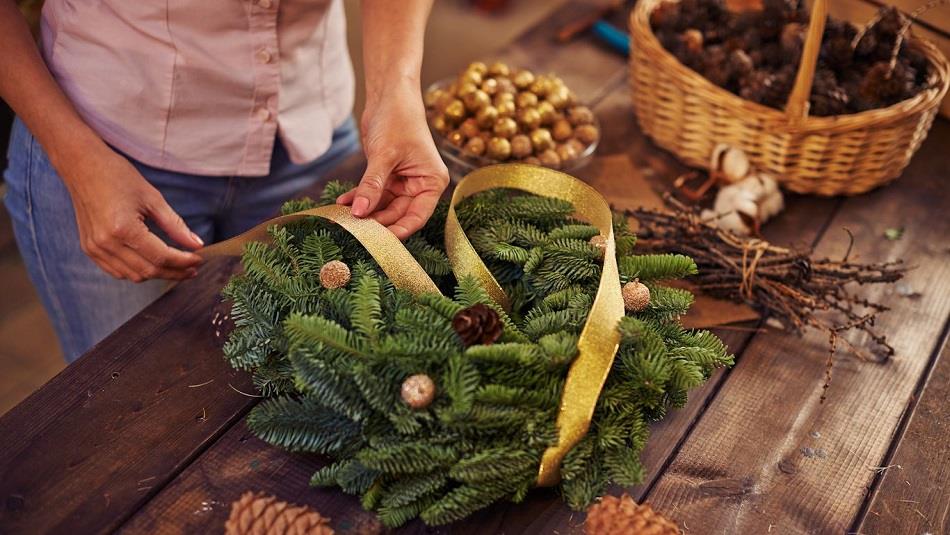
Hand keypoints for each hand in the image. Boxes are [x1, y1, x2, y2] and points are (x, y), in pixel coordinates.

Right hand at [63, 146, 203, 281]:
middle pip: (148, 271)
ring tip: (176, 267)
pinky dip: (137, 271)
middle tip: (192, 268)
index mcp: (123, 228)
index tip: (199, 260)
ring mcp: (95, 248)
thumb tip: (197, 245)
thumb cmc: (118, 176)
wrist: (82, 165)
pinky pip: (116, 271)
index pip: (161, 257)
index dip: (183, 262)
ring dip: (157, 274)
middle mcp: (106, 243)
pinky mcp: (89, 248)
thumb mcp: (153, 198)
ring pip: (133, 275)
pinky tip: (152, 263)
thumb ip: (176, 225)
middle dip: (174, 272)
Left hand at [337, 85, 448, 239]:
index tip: (379, 242)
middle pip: (398, 214)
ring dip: (364, 211)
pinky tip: (343, 202)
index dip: (399, 230)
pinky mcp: (387, 176)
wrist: (389, 95)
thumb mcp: (384, 155)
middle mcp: (420, 185)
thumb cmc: (398, 119)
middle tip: (355, 231)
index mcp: (431, 182)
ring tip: (344, 217)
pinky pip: (373, 193)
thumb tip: (360, 212)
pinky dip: (359, 197)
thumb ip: (373, 185)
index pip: (417, 216)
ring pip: (383, 206)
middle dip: (377, 222)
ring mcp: (403, 182)